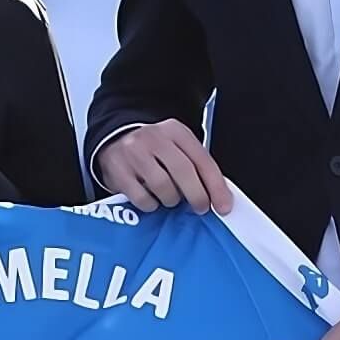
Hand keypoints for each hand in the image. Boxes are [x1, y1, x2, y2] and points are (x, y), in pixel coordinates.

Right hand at [95, 120, 232, 214]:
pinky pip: (142, 198)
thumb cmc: (153, 151)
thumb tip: (219, 197)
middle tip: (200, 208)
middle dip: (197, 195)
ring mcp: (134, 153)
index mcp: (176, 131)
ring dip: (171, 200)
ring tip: (169, 198)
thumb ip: (196, 167)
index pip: (202, 159)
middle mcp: (155, 138)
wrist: (115, 140)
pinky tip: (151, 198)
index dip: (216, 186)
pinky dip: (151, 205)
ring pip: (163, 186)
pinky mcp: (118, 170)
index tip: (224, 206)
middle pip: (184, 171)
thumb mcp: (177, 149)